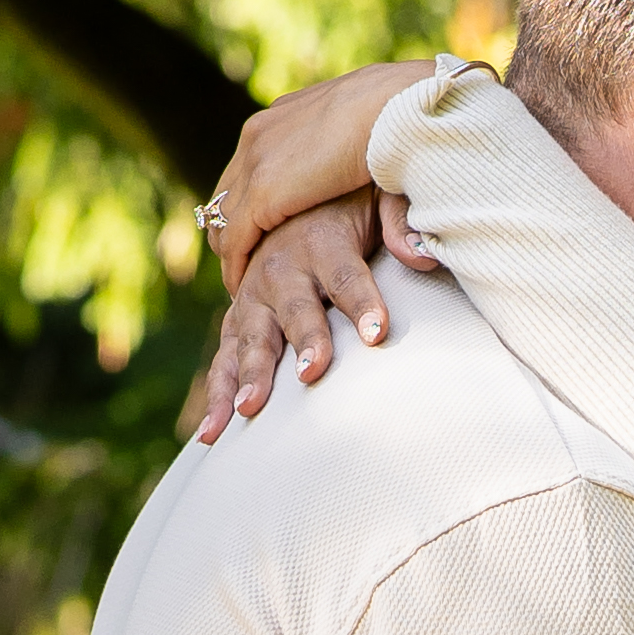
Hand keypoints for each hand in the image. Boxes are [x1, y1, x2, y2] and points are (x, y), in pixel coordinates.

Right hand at [188, 192, 440, 443]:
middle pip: (296, 310)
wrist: (288, 202)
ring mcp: (254, 296)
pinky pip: (224, 360)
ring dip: (251, 374)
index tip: (378, 334)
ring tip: (249, 410)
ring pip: (251, 337)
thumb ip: (400, 222)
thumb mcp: (379, 199)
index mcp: (323, 241)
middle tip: (313, 373)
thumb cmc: (348, 210)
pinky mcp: (237, 320)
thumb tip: (422, 254)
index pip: (348, 276)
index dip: (362, 303)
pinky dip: (216, 396)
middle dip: (304, 340)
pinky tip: (211, 435)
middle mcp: (282, 269)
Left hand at [204, 56, 428, 286]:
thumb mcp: (367, 146)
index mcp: (281, 118)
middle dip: (231, 229)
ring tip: (244, 286)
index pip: (249, 166)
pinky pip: (234, 238)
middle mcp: (258, 136)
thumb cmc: (399, 121)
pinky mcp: (262, 190)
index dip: (248, 205)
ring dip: (232, 252)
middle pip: (227, 192)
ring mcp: (254, 160)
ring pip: (223, 217)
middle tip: (244, 266)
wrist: (395, 104)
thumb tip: (383, 207)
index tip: (258, 237)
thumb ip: (358, 171)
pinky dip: (236, 265)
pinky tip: (246, 289)